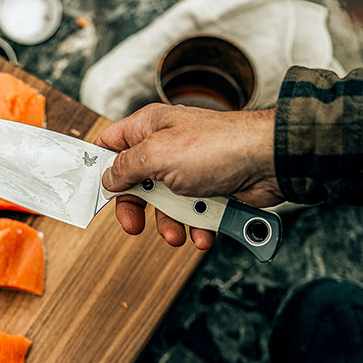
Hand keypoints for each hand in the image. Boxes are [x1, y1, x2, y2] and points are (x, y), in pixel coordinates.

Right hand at [95, 104, 283, 249]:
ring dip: (171, 224)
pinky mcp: (210, 190)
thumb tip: (108, 178)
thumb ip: (125, 167)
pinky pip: (193, 215)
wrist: (268, 162)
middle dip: (136, 209)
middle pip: (135, 184)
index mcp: (149, 129)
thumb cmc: (217, 147)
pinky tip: (203, 232)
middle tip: (134, 225)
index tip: (93, 192)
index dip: (99, 168)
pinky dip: (197, 228)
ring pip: (165, 206)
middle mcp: (167, 148)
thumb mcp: (156, 155)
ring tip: (180, 232)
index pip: (110, 145)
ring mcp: (189, 171)